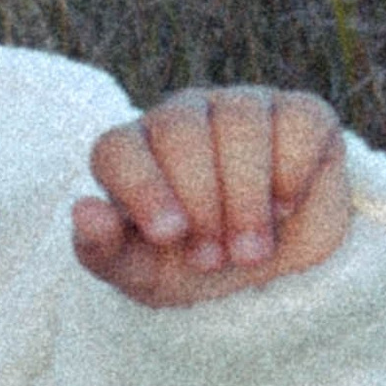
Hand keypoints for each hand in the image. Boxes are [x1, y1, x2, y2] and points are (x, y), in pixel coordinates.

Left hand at [72, 87, 350, 307]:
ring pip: (240, 121)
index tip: (168, 235)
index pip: (118, 149)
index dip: (141, 188)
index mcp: (132, 151)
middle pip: (180, 132)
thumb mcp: (142, 275)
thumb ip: (103, 248)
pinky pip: (298, 122)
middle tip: (211, 260)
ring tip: (248, 252)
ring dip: (245, 197)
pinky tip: (283, 209)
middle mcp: (183, 117)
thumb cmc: (189, 268)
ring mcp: (242, 107)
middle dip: (200, 203)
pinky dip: (291, 173)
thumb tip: (84, 211)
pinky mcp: (301, 114)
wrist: (269, 277)